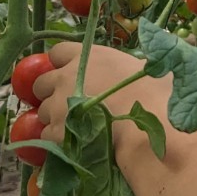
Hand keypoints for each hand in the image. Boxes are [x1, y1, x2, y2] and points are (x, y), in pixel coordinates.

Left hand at [34, 43, 150, 145]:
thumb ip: (126, 67)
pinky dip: (59, 140)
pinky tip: (77, 143)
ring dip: (57, 119)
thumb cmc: (155, 93)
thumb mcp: (143, 67)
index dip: (63, 64)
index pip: (58, 52)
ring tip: (78, 128)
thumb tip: (135, 69)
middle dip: (51, 93)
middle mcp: (66, 77)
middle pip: (41, 83)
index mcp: (87, 57)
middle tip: (69, 104)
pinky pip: (48, 135)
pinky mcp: (57, 131)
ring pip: (44, 112)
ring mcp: (57, 105)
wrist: (149, 122)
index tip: (73, 74)